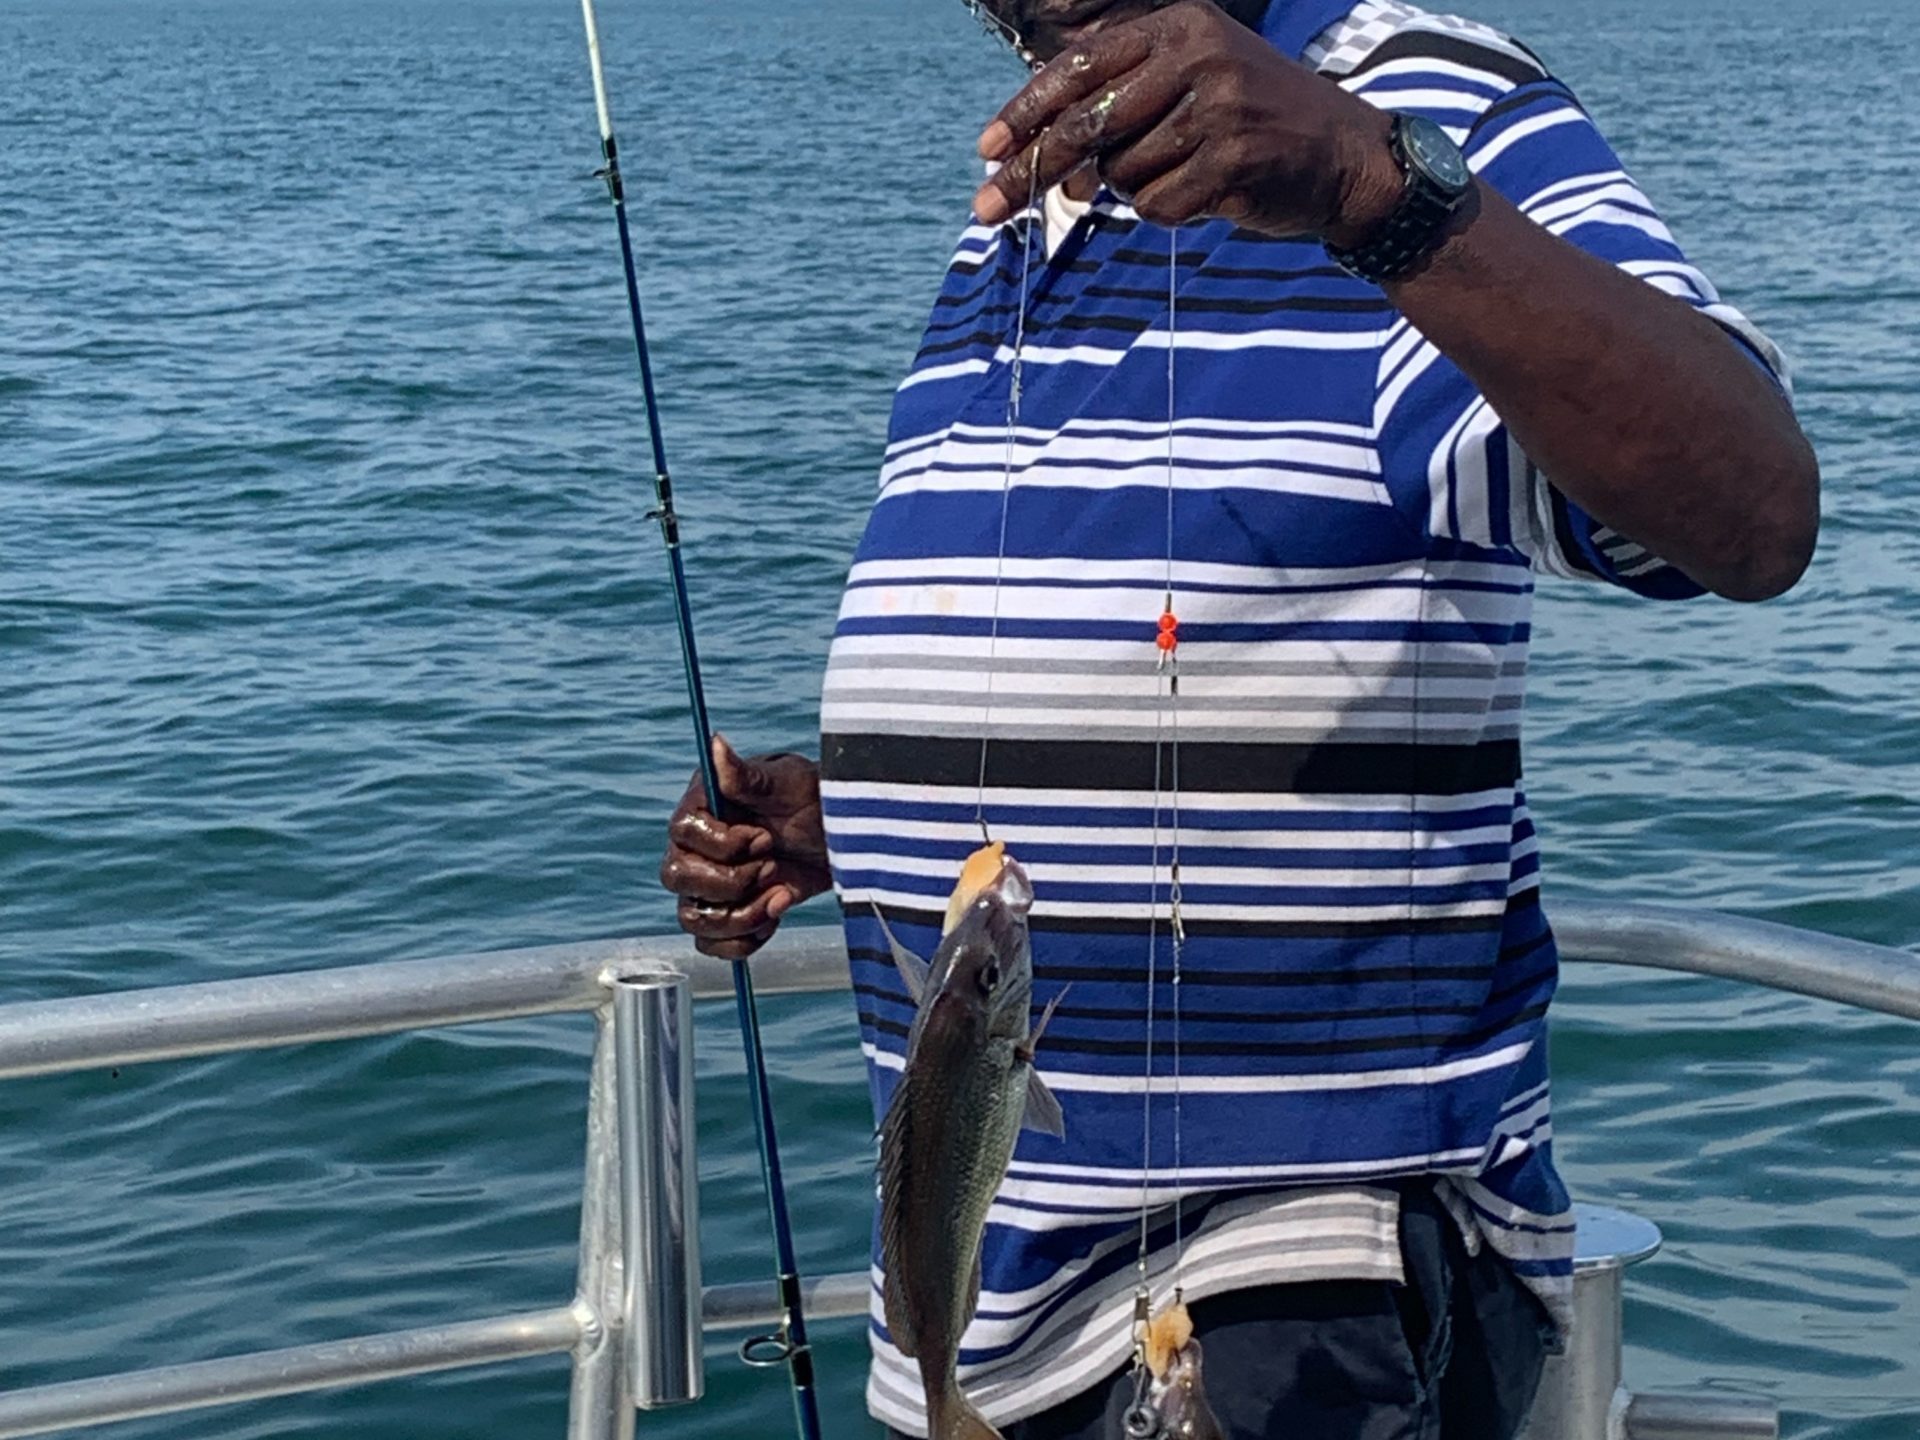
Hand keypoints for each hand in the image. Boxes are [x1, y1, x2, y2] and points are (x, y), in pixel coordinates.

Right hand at [659, 736, 830, 959]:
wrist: (845, 843)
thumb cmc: (818, 802)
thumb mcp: (791, 784)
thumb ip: (749, 774)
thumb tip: (715, 743)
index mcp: (705, 806)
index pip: (682, 833)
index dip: (722, 845)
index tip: (765, 839)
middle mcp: (697, 845)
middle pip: (676, 877)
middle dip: (729, 882)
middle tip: (773, 868)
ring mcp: (708, 883)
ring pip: (692, 917)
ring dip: (738, 917)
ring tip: (779, 897)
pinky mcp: (726, 914)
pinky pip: (708, 943)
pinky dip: (741, 941)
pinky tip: (774, 915)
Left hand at [972, 0, 1402, 243]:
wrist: (1347, 159)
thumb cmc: (1253, 127)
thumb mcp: (1191, 89)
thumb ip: (1123, 110)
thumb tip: (1044, 161)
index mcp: (1180, 26)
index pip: (1081, 67)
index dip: (1026, 112)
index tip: (986, 150)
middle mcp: (1198, 56)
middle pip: (1086, 124)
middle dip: (1032, 170)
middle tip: (987, 208)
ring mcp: (1218, 106)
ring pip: (1122, 171)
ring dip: (1133, 190)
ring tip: (1181, 177)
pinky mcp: (1233, 158)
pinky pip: (1157, 204)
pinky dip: (1166, 212)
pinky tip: (1204, 197)